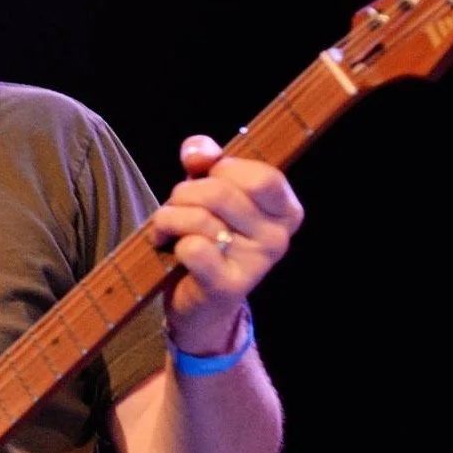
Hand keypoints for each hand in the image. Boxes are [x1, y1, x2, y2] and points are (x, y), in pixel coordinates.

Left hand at [147, 135, 304, 353]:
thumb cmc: (206, 237)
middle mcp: (279, 238)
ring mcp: (256, 264)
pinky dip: (171, 244)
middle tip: (176, 208)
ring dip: (168, 218)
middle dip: (183, 194)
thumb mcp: (209, 192)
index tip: (207, 180)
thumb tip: (198, 152)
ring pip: (199, 218)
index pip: (260, 175)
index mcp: (286, 210)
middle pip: (220, 192)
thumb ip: (207, 161)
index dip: (222, 170)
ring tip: (166, 229)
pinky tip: (171, 250)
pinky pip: (192, 247)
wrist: (199, 301)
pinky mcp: (229, 286)